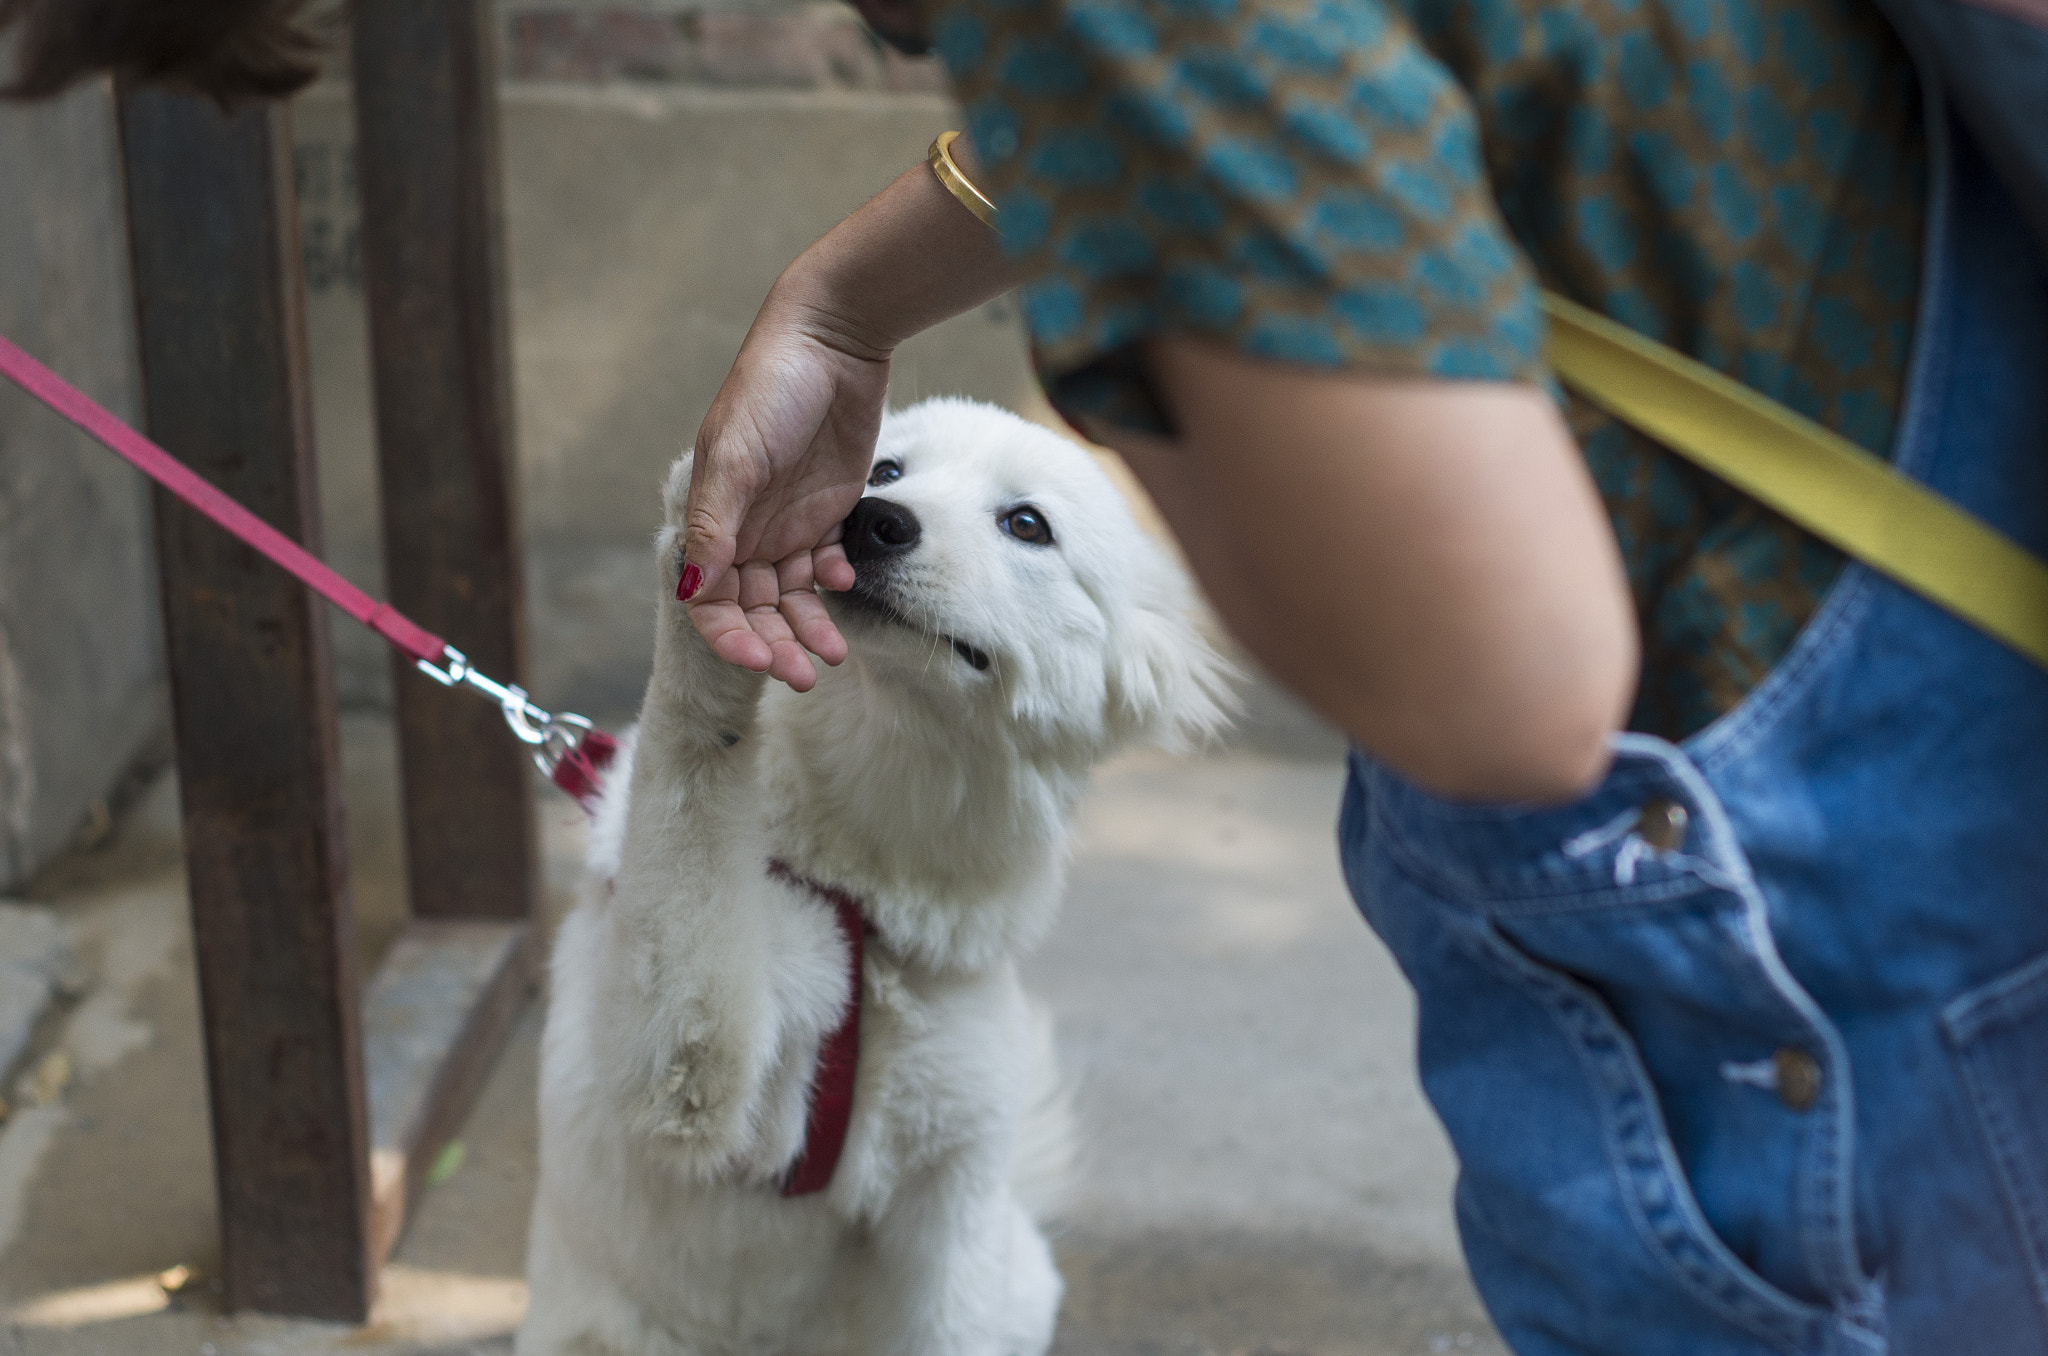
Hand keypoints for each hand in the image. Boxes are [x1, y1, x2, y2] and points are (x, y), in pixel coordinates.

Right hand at [677, 153, 1022, 687]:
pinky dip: (834, 585)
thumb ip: (717, 520)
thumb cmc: (772, 384)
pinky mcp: (830, 513)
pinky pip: (827, 567)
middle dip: (775, 644)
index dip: (729, 635)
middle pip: (753, 609)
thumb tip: (696, 586)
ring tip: (834, 654)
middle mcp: (746, 529)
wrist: (834, 338)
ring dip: (809, 627)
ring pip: (792, 597)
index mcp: (712, 517)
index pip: (709, 599)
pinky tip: (844, 581)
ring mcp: (789, 523)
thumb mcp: (737, 451)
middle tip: (805, 675)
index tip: (758, 660)